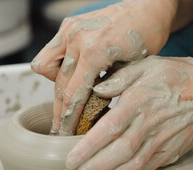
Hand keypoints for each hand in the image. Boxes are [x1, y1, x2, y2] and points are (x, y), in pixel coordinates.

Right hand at [31, 0, 177, 134]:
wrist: (147, 7)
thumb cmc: (147, 36)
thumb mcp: (133, 69)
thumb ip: (108, 88)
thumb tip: (90, 109)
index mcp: (95, 50)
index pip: (74, 94)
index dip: (69, 119)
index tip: (67, 134)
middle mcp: (76, 38)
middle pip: (58, 85)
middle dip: (59, 111)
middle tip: (61, 128)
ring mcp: (69, 30)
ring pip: (45, 68)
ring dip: (55, 87)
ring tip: (69, 98)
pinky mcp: (67, 26)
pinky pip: (50, 52)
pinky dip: (56, 68)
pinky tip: (72, 76)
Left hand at [62, 55, 192, 169]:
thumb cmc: (176, 77)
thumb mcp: (146, 65)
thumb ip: (119, 77)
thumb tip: (96, 90)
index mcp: (138, 103)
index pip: (109, 129)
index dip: (88, 148)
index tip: (69, 161)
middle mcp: (148, 126)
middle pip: (116, 155)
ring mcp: (160, 142)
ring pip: (130, 168)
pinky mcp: (168, 152)